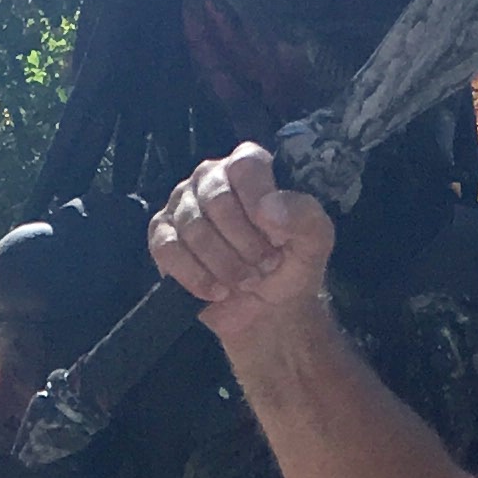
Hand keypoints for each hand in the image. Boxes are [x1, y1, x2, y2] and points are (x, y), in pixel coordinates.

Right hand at [148, 144, 335, 342]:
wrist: (268, 311)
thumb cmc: (290, 267)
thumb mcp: (315, 242)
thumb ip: (304, 216)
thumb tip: (268, 209)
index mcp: (248, 168)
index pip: (244, 165)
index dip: (258, 202)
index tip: (275, 237)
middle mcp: (210, 178)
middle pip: (216, 199)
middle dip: (244, 243)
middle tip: (263, 266)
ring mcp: (182, 206)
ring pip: (193, 228)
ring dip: (224, 264)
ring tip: (245, 280)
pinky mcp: (162, 236)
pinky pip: (167, 249)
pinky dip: (195, 276)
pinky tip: (216, 290)